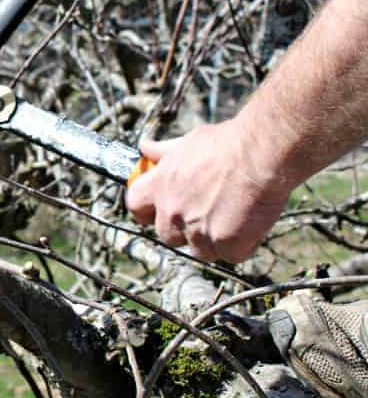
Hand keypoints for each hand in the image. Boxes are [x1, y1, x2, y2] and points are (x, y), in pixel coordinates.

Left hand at [125, 119, 293, 262]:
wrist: (260, 152)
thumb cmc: (227, 143)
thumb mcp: (188, 142)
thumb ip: (165, 152)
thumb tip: (145, 147)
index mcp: (159, 186)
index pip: (136, 207)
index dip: (148, 211)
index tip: (159, 209)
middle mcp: (172, 211)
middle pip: (168, 236)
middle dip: (184, 230)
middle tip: (207, 213)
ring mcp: (197, 231)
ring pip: (201, 250)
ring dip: (214, 240)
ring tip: (233, 214)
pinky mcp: (226, 244)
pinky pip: (231, 255)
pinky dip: (242, 244)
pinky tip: (251, 222)